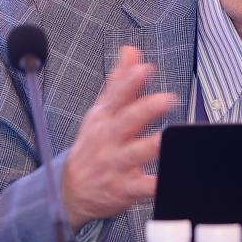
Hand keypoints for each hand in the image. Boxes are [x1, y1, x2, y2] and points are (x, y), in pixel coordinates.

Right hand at [60, 46, 176, 230]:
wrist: (72, 190)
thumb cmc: (93, 146)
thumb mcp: (101, 112)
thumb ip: (120, 81)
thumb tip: (131, 51)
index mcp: (105, 118)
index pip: (116, 96)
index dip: (129, 82)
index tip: (144, 69)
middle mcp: (110, 139)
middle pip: (127, 121)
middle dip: (145, 110)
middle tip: (168, 99)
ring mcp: (117, 164)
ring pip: (135, 154)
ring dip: (151, 146)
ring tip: (166, 139)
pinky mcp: (125, 189)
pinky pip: (143, 188)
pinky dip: (155, 185)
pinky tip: (169, 179)